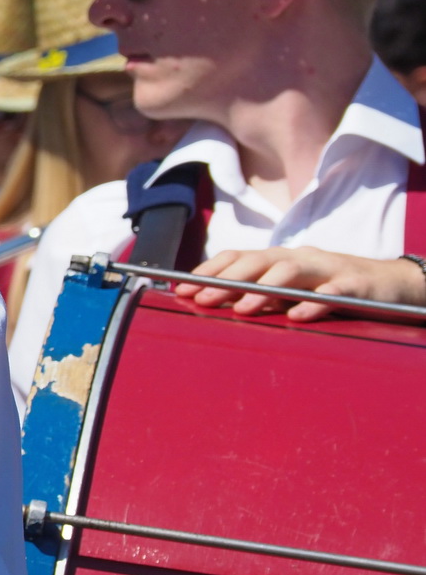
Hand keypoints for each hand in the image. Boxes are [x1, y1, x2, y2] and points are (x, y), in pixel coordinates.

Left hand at [175, 247, 425, 320]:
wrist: (391, 285)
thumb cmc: (329, 289)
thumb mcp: (289, 292)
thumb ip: (256, 295)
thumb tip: (213, 303)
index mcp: (279, 260)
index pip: (237, 258)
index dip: (209, 271)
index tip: (183, 290)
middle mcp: (299, 259)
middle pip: (258, 261)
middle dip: (226, 281)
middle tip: (203, 300)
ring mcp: (327, 269)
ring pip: (291, 271)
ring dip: (263, 289)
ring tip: (243, 308)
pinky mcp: (356, 285)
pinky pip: (334, 292)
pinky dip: (314, 304)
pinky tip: (297, 316)